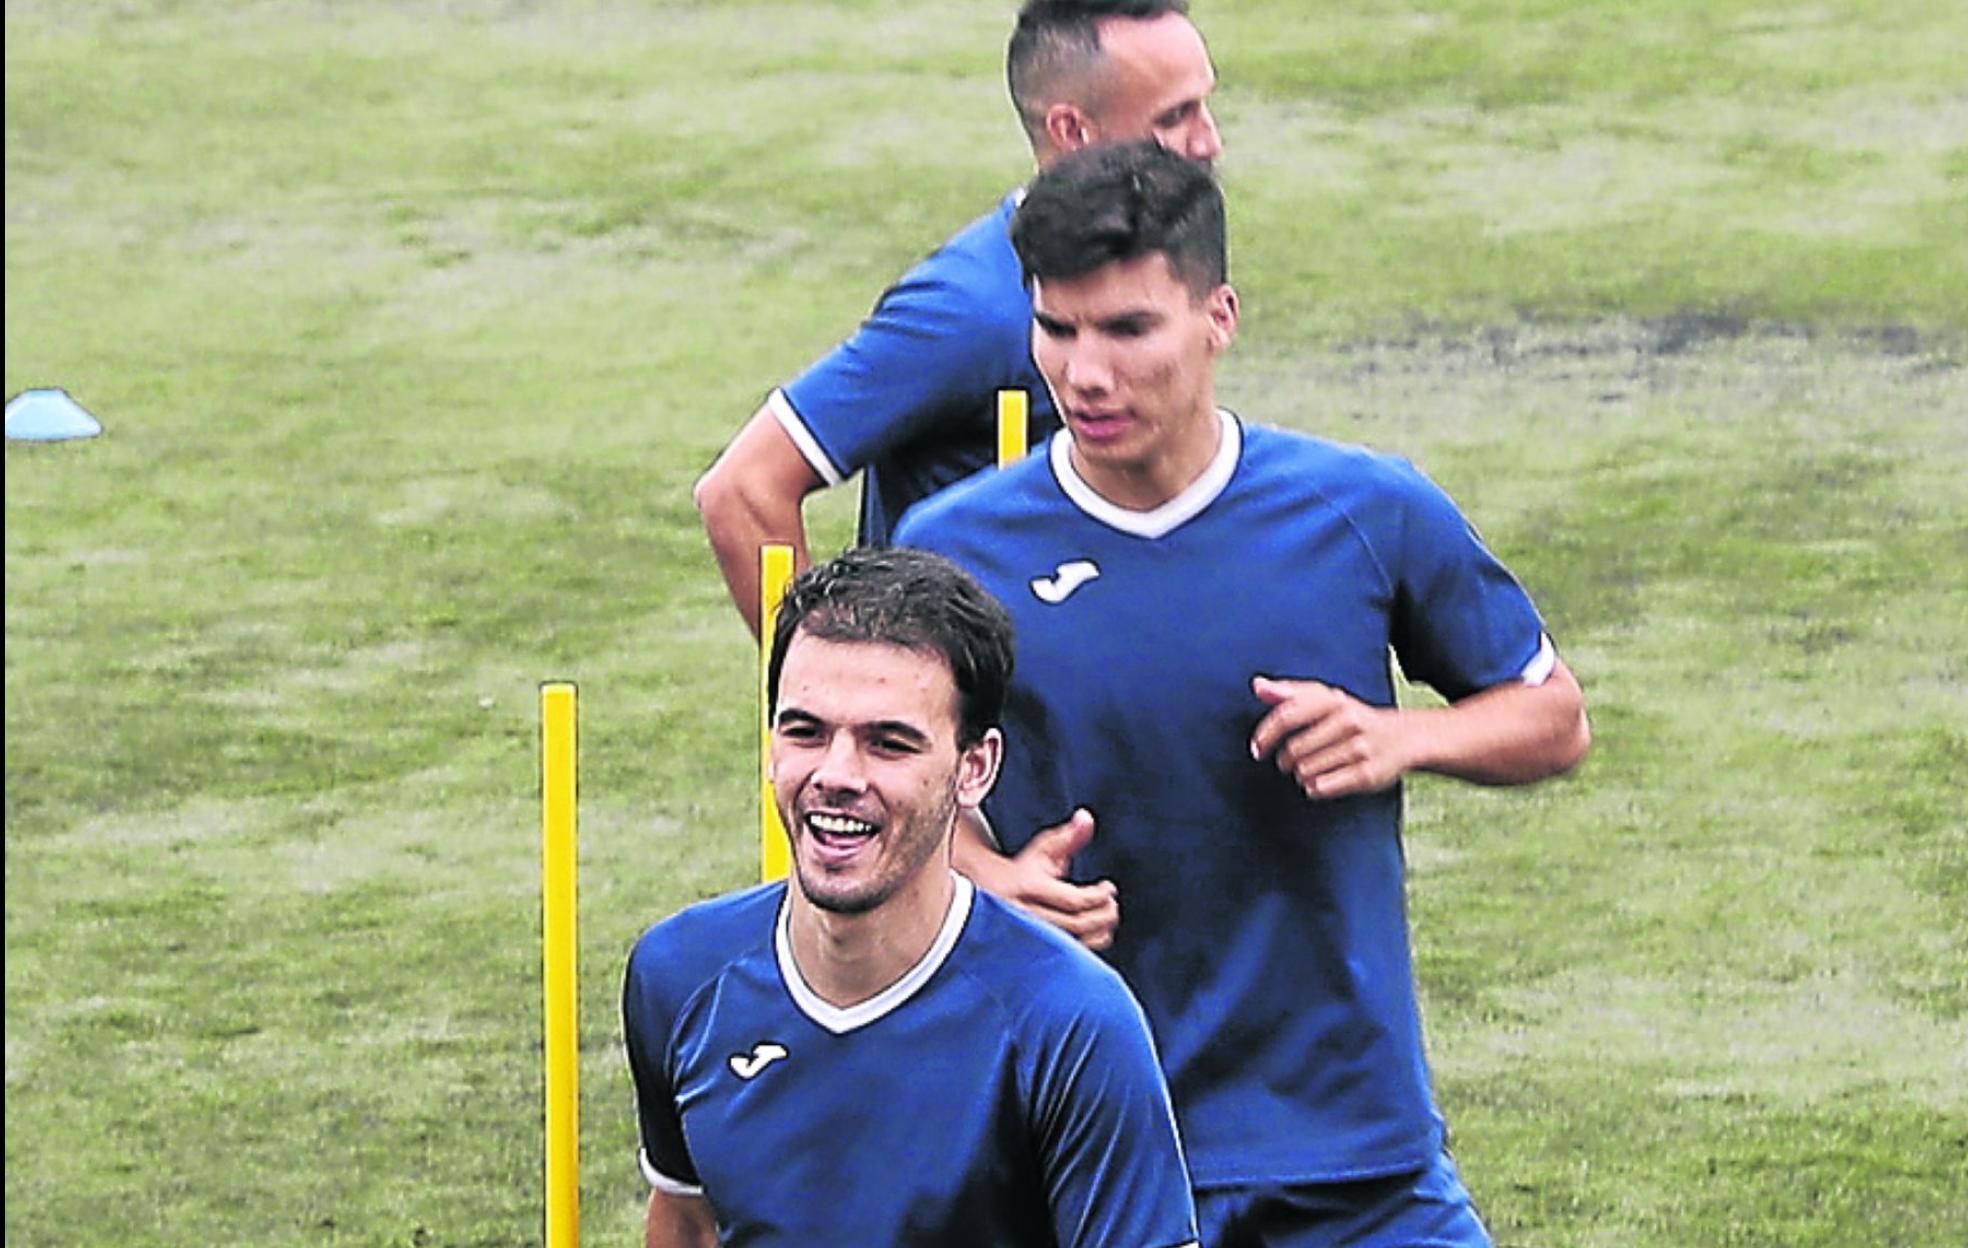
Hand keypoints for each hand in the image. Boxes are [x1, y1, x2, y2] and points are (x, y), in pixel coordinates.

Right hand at [958, 809, 1118, 950]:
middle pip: (1074, 925)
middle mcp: (1023, 916)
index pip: (1073, 900)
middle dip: (1102, 916)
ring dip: (1098, 933)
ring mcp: (1024, 938)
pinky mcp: (1029, 953)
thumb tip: (1087, 817)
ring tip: (1106, 917)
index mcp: (1027, 887)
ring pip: (1071, 946)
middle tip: (1112, 904)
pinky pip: (1064, 958)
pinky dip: (1087, 948)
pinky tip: (1094, 934)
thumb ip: (1068, 837)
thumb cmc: (1020, 871)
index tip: (1109, 888)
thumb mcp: (1042, 850)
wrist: (985, 896)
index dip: (1098, 896)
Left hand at [1249, 676, 1410, 799]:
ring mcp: (1360, 748)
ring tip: (1310, 769)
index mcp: (1334, 700)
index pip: (1287, 715)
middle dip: (1285, 760)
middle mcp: (1349, 721)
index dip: (1265, 734)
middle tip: (1290, 761)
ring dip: (1300, 775)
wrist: (1404, 737)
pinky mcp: (1368, 774)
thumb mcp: (1325, 699)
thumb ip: (1290, 693)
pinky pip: (1322, 787)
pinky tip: (1320, 782)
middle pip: (1294, 750)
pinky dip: (1314, 788)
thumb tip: (1258, 685)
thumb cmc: (1352, 718)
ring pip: (1306, 771)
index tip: (1256, 749)